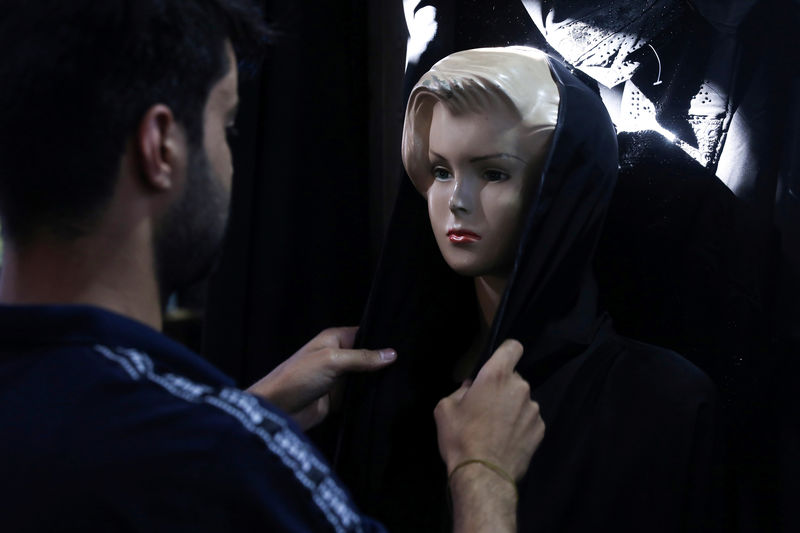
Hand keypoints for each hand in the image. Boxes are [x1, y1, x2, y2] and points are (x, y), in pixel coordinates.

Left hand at [247, 327, 396, 429]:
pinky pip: (360, 395)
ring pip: (366, 376)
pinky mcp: (339, 398)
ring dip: (380, 380)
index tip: (408, 342)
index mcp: (334, 339)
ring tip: (408, 379)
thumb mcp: (332, 360)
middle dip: (385, 360)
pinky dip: (371, 396)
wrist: (278, 410)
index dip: (383, 338)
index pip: (365, 333)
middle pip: (368, 356)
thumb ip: (362, 358)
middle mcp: (339, 355)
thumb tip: (393, 354)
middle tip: (414, 363)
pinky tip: (392, 396)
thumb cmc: (299, 376)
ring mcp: (339, 378)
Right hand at [434, 339, 543, 532]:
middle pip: (514, 378)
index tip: (497, 364)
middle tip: (486, 407)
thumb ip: (460, 390)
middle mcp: (520, 387)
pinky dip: (520, 425)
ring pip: (522, 400)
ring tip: (496, 429)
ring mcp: (533, 409)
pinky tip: (507, 440)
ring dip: (512, 408)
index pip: (513, 347)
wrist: (483, 475)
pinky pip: (529, 420)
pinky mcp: (540, 429)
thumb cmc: (460, 437)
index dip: (506, 352)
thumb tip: (471, 388)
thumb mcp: (445, 408)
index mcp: (496, 375)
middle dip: (502, 388)